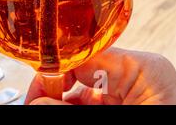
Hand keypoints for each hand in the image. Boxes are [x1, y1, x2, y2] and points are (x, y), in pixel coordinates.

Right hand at [26, 48, 175, 104]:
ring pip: (82, 92)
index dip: (54, 70)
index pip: (83, 56)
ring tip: (41, 105)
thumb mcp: (108, 120)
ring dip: (60, 102)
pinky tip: (56, 108)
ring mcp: (130, 94)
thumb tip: (36, 102)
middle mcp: (135, 77)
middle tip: (35, 104)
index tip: (36, 91)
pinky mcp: (124, 107)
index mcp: (140, 68)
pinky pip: (91, 103)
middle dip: (54, 91)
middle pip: (79, 73)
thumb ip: (70, 109)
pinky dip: (73, 107)